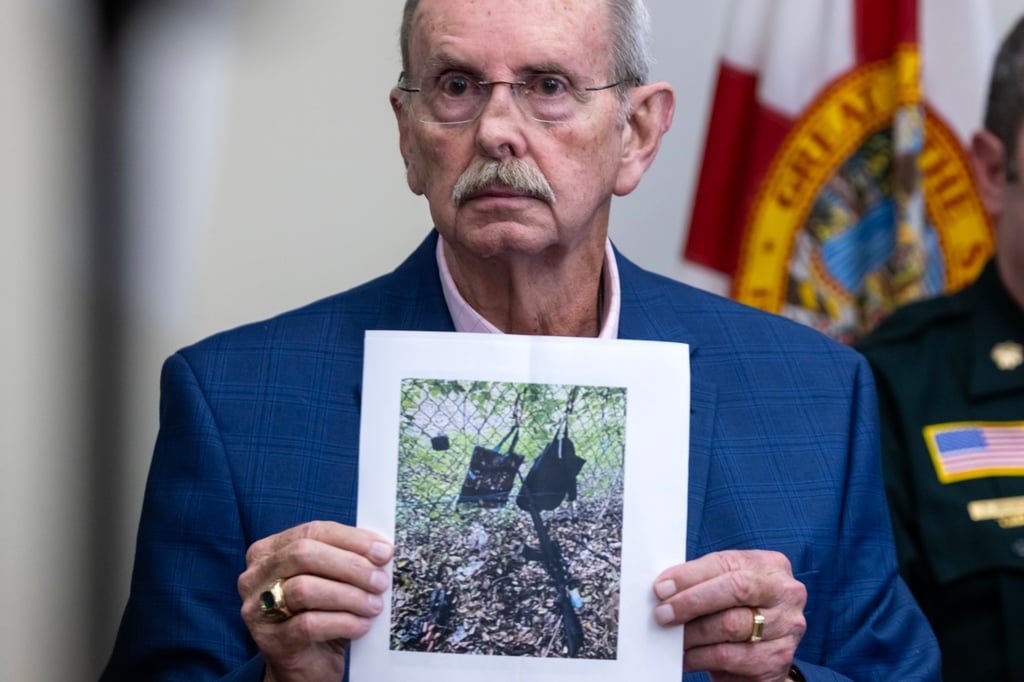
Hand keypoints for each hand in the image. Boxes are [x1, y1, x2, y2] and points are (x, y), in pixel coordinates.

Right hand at [237, 521, 393, 681]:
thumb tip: (382, 549)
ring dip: (349, 595)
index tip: (384, 552)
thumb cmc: (321, 614)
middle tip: (381, 581)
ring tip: (374, 605)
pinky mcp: (271, 640)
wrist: (306, 665)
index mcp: (269, 551)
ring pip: (305, 589)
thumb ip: (347, 558)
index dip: (352, 539)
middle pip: (304, 554)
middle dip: (350, 565)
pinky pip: (309, 624)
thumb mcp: (331, 579)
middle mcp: (255, 576)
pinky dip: (343, 622)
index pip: (313, 531)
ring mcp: (258, 609)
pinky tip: (362, 625)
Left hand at [652, 550, 806, 681]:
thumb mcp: (727, 587)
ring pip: (731, 625)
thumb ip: (703, 581)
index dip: (690, 575)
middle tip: (663, 613)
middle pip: (735, 590)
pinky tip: (685, 656)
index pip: (726, 564)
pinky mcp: (777, 658)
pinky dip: (700, 656)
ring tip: (671, 636)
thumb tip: (664, 587)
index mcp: (771, 566)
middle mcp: (786, 593)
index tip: (662, 588)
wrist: (764, 652)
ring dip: (692, 632)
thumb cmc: (739, 611)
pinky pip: (730, 656)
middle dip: (692, 601)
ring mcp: (786, 627)